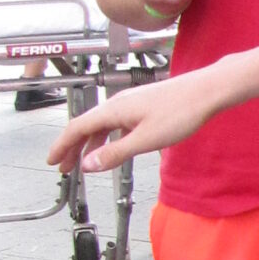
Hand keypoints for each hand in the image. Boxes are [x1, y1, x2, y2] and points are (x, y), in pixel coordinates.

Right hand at [48, 65, 228, 172]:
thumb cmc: (181, 112)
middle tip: (64, 168)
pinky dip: (108, 138)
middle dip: (72, 148)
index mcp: (113, 110)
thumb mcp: (145, 140)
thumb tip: (88, 164)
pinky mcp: (142, 106)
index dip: (62, 146)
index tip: (52, 162)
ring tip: (85, 163)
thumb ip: (115, 153)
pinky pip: (116, 124)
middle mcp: (117, 103)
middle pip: (85, 126)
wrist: (206, 91)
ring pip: (101, 125)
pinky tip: (113, 148)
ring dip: (90, 144)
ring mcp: (130, 104)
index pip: (76, 128)